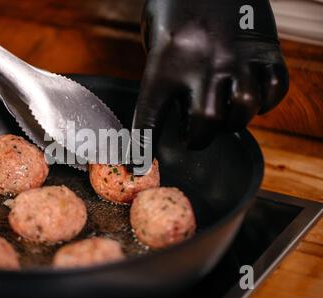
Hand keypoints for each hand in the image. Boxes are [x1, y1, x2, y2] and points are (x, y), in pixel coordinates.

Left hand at [133, 0, 288, 149]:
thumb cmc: (175, 3)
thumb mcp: (155, 38)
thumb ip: (162, 75)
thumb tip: (174, 111)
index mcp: (166, 61)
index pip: (149, 117)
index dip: (142, 147)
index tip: (138, 166)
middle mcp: (203, 63)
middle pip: (205, 123)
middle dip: (198, 140)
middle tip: (194, 136)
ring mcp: (237, 56)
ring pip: (242, 111)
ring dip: (233, 123)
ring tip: (224, 117)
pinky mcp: (265, 49)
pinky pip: (273, 91)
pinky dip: (264, 103)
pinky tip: (250, 97)